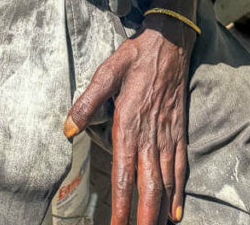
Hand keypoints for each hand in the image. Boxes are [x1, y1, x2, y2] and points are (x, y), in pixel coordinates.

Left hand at [64, 21, 192, 223]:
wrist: (170, 42)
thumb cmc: (135, 57)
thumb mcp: (107, 72)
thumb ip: (87, 101)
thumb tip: (67, 129)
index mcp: (129, 124)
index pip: (124, 175)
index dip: (120, 205)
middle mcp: (150, 135)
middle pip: (149, 187)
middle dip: (144, 217)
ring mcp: (167, 134)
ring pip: (166, 182)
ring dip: (161, 210)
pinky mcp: (179, 130)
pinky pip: (181, 166)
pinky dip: (179, 191)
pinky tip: (176, 211)